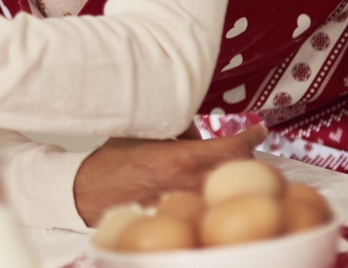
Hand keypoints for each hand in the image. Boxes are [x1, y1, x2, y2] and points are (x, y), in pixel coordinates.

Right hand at [72, 125, 267, 225]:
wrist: (89, 193)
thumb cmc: (112, 164)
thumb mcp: (144, 133)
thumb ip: (177, 130)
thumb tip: (199, 132)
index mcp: (184, 159)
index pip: (235, 147)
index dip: (252, 136)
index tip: (258, 130)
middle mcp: (191, 184)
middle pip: (239, 171)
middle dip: (243, 158)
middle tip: (239, 149)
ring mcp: (188, 204)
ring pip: (225, 188)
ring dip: (228, 177)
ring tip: (221, 168)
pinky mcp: (181, 215)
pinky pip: (206, 201)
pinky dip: (210, 193)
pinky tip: (203, 187)